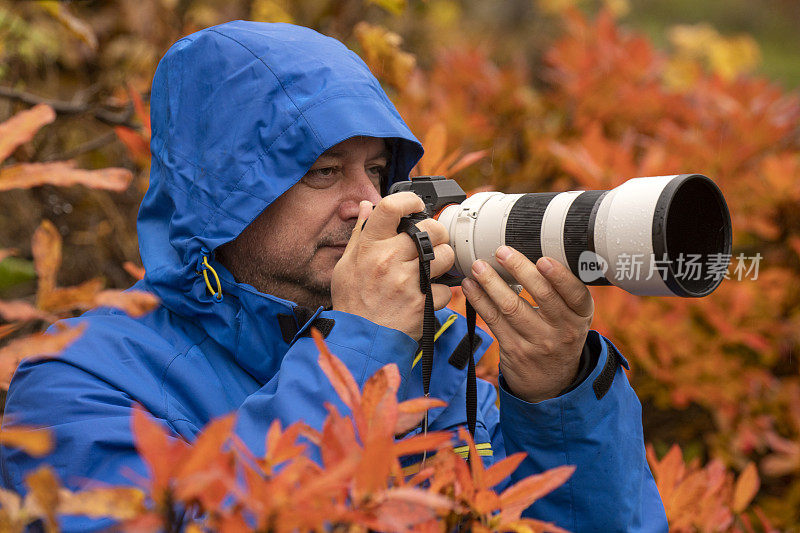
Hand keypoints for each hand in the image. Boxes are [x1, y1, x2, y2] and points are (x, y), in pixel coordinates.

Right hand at [331, 192, 454, 340]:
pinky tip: (426, 296)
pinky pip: (445, 289)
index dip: (410, 200)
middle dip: (436, 234)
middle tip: (431, 244)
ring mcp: (406, 282)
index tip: (416, 205)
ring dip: (443, 262)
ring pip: (445, 256)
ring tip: (430, 271)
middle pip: (431, 228)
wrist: (360, 340)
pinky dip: (440, 293)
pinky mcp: (422, 303)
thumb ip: (361, 233)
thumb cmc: (353, 302)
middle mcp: (389, 259)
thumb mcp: (346, 264)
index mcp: (370, 246)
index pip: (391, 207)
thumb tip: (368, 206)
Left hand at [461, 246, 593, 402]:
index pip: (575, 294)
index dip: (560, 277)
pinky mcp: (514, 350)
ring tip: (478, 266)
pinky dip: (479, 300)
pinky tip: (470, 286)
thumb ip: (562, 290)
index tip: (543, 259)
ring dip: (491, 283)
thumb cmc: (560, 334)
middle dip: (519, 270)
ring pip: (511, 307)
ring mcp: (537, 342)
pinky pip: (493, 321)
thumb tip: (536, 247)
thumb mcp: (572, 315)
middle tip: (502, 252)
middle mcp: (562, 330)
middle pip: (541, 296)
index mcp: (580, 315)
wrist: (551, 381)